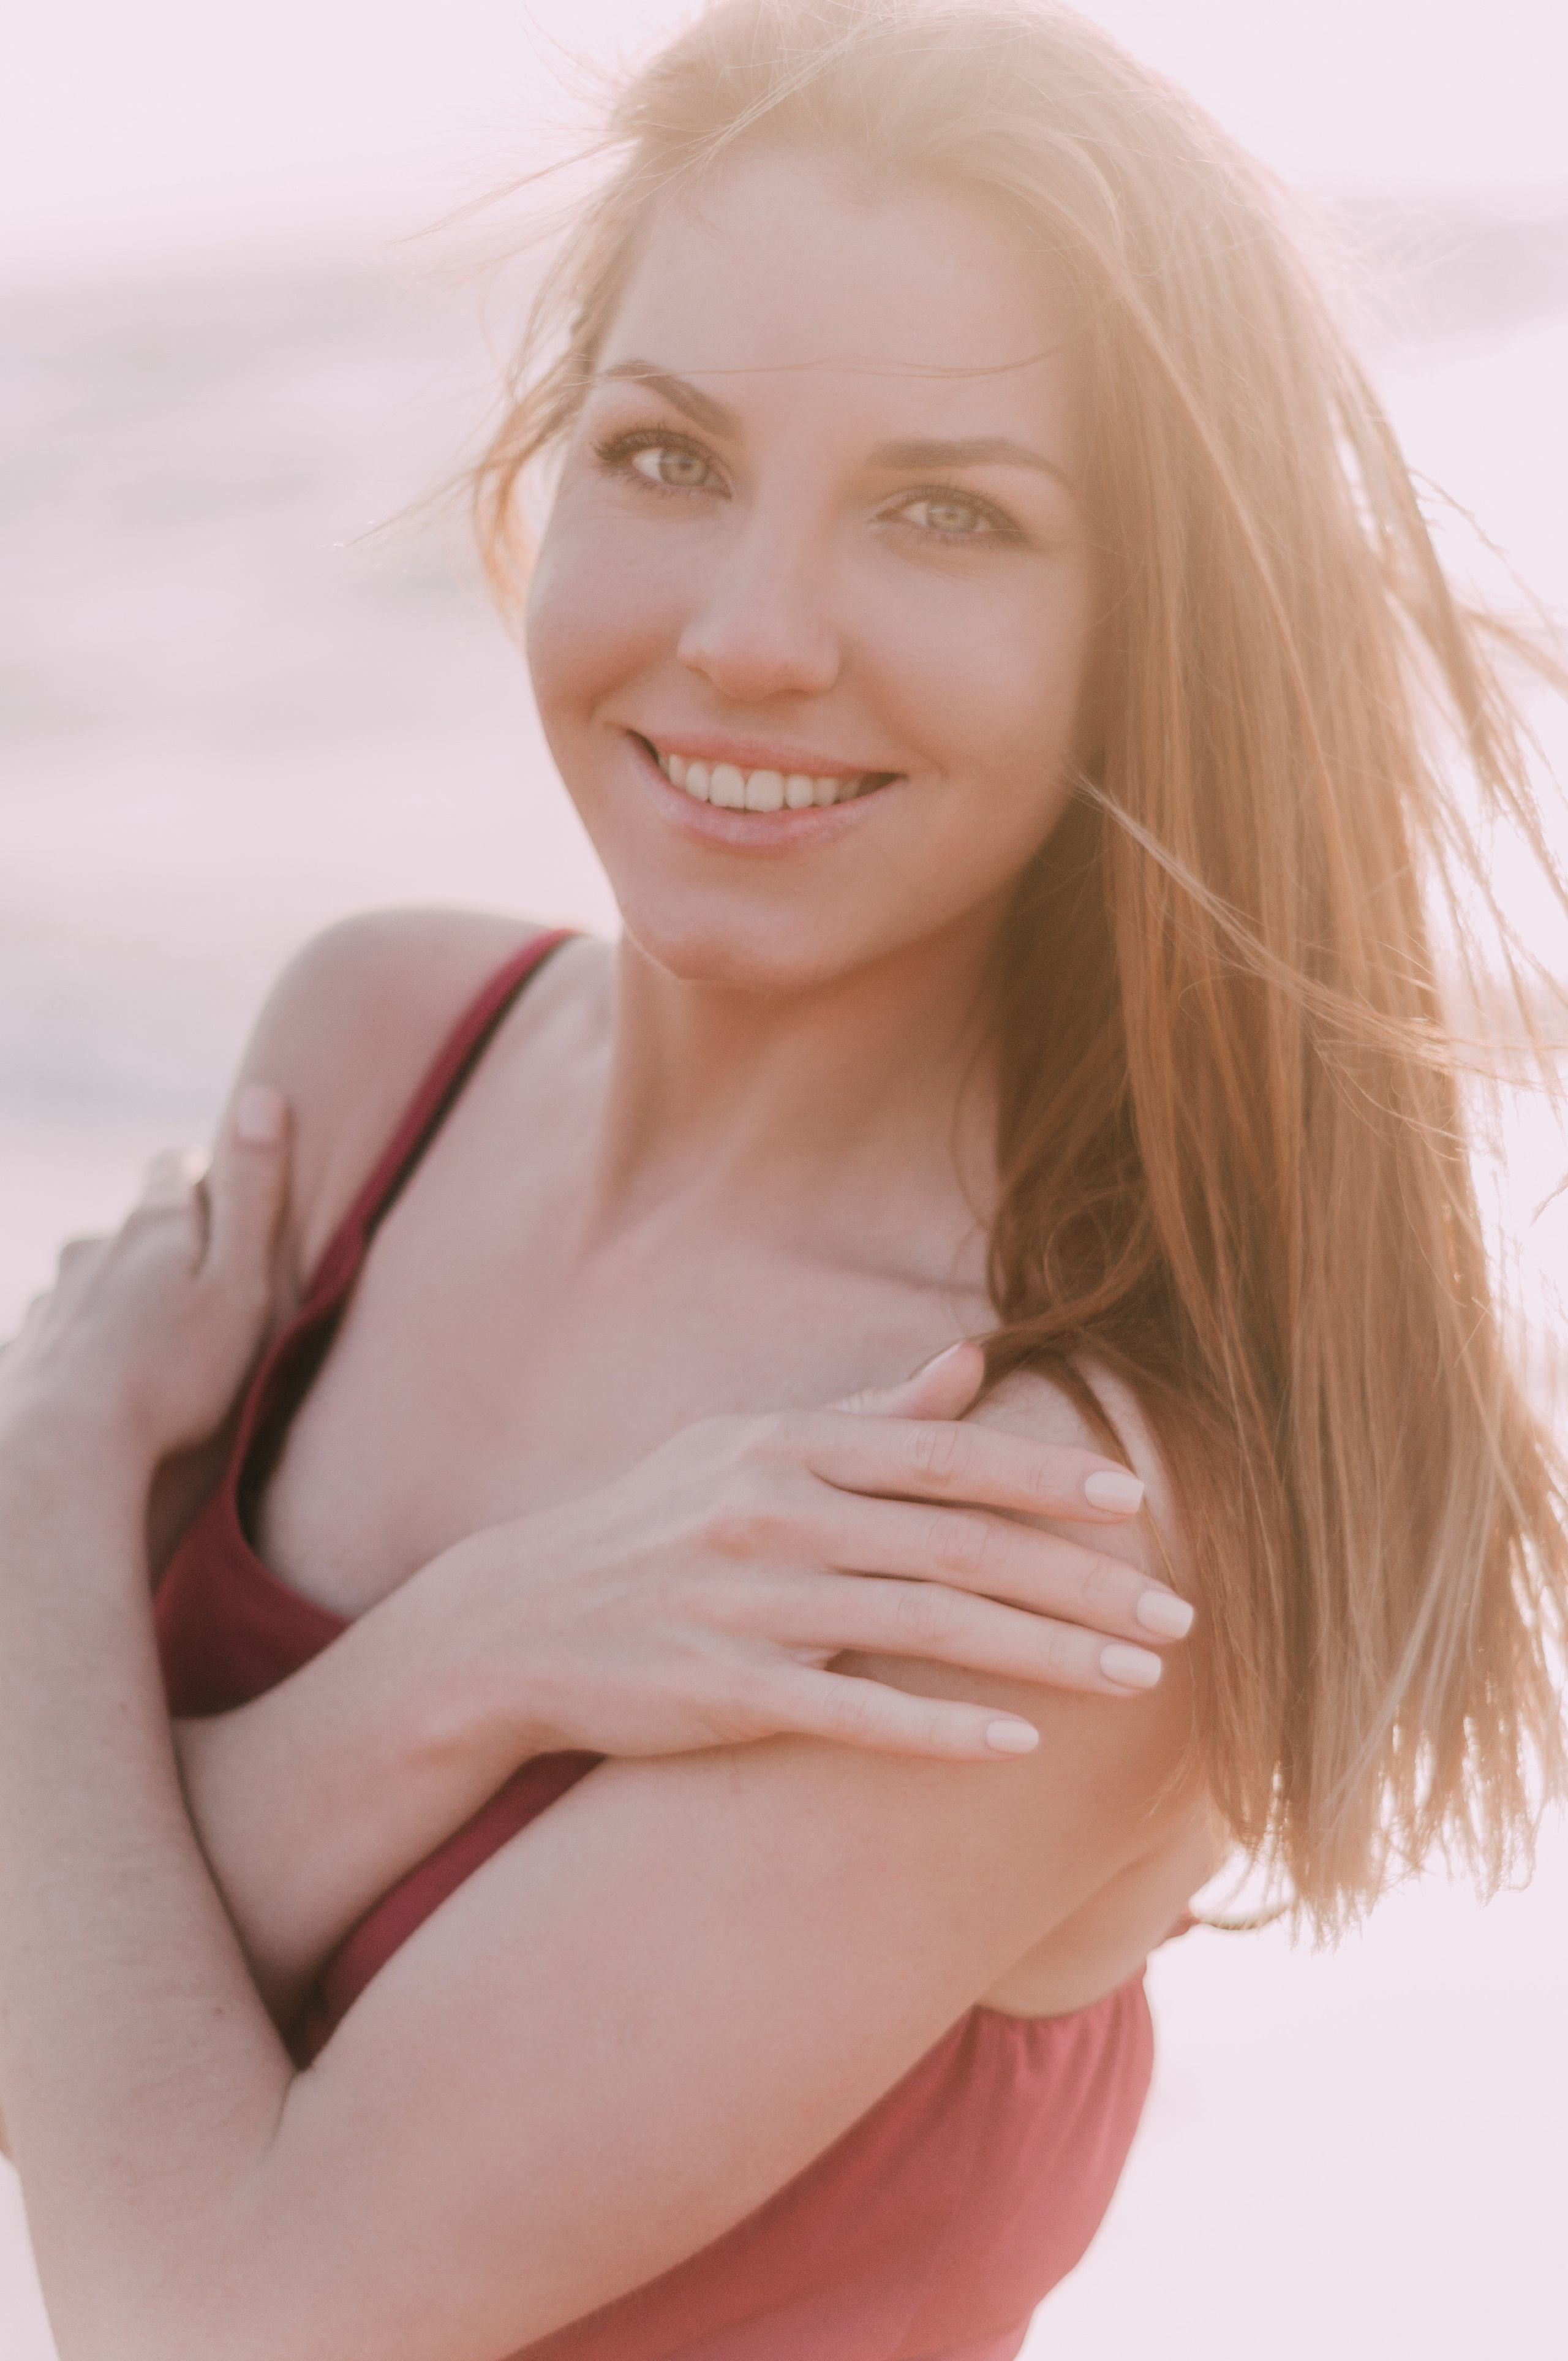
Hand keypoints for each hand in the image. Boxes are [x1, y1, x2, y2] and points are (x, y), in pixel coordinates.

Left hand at [0, 1086, 290, 1471]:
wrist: (59, 1455)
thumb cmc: (172, 1378)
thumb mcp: (242, 1285)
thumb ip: (254, 1195)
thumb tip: (263, 1095)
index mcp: (153, 1225)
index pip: (175, 1168)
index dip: (207, 1182)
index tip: (229, 1216)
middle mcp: (91, 1248)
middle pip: (135, 1230)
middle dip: (168, 1255)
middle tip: (206, 1307)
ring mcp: (50, 1300)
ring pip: (96, 1285)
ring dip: (125, 1308)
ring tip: (157, 1364)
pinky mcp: (24, 1351)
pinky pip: (65, 1338)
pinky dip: (88, 1355)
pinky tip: (108, 1398)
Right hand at [430, 1349, 1194, 1764]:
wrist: (517, 1622)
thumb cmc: (653, 1525)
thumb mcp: (746, 1448)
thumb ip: (865, 1415)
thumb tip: (970, 1362)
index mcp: (786, 1445)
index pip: (944, 1456)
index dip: (1046, 1474)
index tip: (1138, 1500)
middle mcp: (774, 1511)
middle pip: (958, 1544)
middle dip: (1080, 1580)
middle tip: (1179, 1613)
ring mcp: (747, 1602)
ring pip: (924, 1626)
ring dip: (1043, 1654)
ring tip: (1137, 1680)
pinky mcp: (723, 1690)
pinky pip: (850, 1712)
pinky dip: (938, 1727)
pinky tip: (1017, 1744)